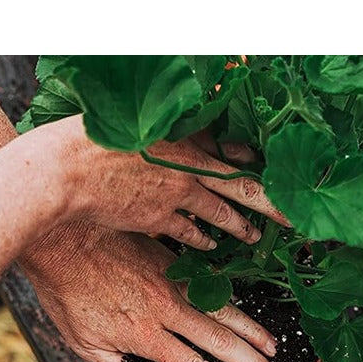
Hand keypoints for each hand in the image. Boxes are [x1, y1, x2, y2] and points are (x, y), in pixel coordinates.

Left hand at [19, 225, 278, 361]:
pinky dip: (233, 299)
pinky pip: (210, 284)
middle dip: (248, 359)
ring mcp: (172, 283)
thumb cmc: (65, 291)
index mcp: (144, 336)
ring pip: (222, 311)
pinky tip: (247, 307)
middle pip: (217, 340)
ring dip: (251, 330)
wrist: (61, 236)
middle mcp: (166, 311)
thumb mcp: (84, 342)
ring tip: (273, 344)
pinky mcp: (171, 259)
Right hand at [46, 118, 287, 248]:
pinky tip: (211, 246)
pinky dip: (202, 239)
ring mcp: (174, 199)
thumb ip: (174, 121)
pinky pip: (188, 233)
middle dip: (271, 207)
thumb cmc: (96, 135)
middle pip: (241, 191)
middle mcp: (187, 173)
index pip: (238, 157)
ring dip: (239, 227)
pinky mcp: (156, 220)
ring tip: (255, 237)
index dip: (263, 171)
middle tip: (293, 220)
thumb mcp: (140, 116)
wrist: (69, 171)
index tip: (285, 180)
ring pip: (218, 216)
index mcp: (187, 143)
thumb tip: (197, 121)